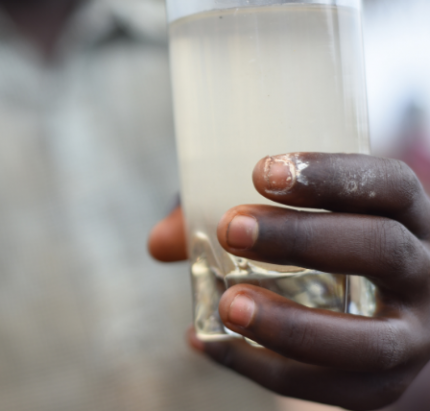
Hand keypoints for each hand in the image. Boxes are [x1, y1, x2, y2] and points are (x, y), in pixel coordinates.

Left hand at [149, 153, 429, 410]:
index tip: (263, 172)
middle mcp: (423, 272)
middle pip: (380, 250)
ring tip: (228, 305)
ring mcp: (414, 335)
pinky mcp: (386, 385)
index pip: (387, 185)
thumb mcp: (296, 217)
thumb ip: (228, 214)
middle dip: (301, 239)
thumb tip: (159, 243)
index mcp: (405, 214)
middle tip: (230, 228)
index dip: (330, 176)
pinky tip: (209, 343)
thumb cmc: (325, 246)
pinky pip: (334, 389)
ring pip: (369, 341)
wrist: (384, 314)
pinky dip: (264, 370)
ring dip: (291, 325)